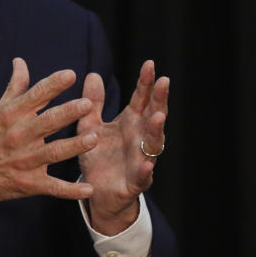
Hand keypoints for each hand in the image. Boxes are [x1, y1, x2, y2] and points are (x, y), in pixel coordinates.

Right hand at [0, 58, 98, 212]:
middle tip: (87, 104)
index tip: (71, 75)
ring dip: (74, 146)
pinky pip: (52, 187)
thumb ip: (15, 86)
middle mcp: (18, 136)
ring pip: (53, 152)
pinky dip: (71, 190)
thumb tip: (21, 61)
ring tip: (94, 138)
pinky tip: (89, 189)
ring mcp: (24, 161)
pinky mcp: (29, 184)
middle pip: (47, 122)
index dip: (54, 84)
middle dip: (68, 113)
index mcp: (12, 115)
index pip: (35, 95)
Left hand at [78, 60, 168, 234]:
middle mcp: (140, 138)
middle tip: (164, 81)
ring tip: (158, 116)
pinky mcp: (135, 182)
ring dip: (157, 131)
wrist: (98, 193)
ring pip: (153, 144)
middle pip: (153, 115)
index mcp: (130, 123)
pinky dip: (145, 170)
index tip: (149, 64)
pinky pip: (142, 176)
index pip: (141, 99)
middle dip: (159, 99)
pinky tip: (147, 163)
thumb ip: (93, 104)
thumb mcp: (91, 127)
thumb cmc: (99, 157)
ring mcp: (141, 159)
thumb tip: (93, 75)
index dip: (146, 83)